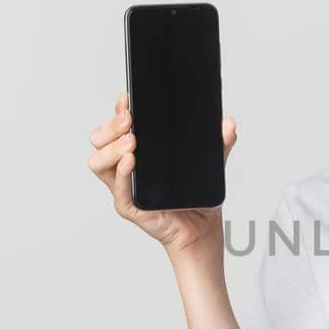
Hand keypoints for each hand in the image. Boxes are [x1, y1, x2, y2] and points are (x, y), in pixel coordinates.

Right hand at [87, 91, 236, 255]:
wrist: (203, 229)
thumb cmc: (197, 197)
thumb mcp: (211, 163)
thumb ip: (220, 143)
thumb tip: (229, 123)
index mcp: (138, 152)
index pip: (116, 127)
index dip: (118, 111)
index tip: (127, 99)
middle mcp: (125, 167)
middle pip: (100, 140)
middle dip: (110, 125)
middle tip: (129, 119)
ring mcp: (125, 187)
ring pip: (98, 163)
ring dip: (111, 148)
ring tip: (132, 141)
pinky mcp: (130, 207)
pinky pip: (118, 189)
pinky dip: (121, 172)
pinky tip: (130, 161)